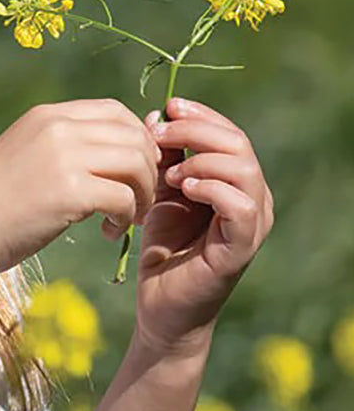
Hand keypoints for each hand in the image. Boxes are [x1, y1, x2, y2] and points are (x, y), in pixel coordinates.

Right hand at [0, 99, 161, 276]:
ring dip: (143, 194)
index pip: (116, 110)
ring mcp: (63, 156)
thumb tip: (120, 151)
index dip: (137, 139)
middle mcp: (57, 127)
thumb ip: (68, 147)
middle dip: (148, 169)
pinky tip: (107, 231)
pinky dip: (126, 217)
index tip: (133, 172)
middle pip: (134, 135)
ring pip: (137, 162)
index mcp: (47, 116)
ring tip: (127, 217)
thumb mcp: (28, 156)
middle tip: (137, 200)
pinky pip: (124, 197)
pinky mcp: (69, 191)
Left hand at [131, 97, 272, 356]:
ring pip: (244, 170)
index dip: (200, 115)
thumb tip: (156, 115)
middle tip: (160, 133)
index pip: (229, 133)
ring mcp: (253, 223)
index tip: (167, 106)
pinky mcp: (243, 247)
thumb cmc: (162, 247)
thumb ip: (163, 156)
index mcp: (235, 182)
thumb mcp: (158, 191)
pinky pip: (241, 205)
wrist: (161, 303)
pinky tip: (182, 188)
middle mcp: (253, 198)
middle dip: (196, 130)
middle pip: (238, 144)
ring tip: (168, 172)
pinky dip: (211, 188)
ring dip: (201, 159)